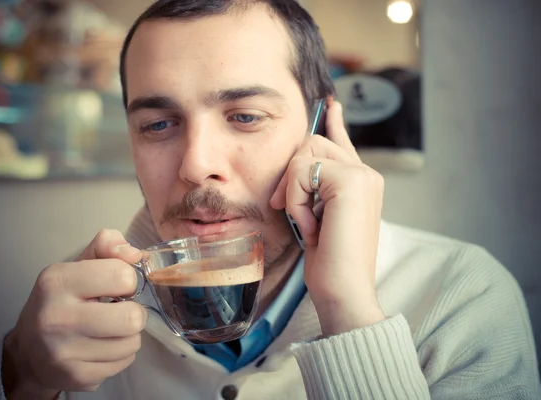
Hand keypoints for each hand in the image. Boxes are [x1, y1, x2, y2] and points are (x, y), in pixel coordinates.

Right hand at [3, 230, 146, 397]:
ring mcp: (64, 351)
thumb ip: (107, 245)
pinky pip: (124, 362)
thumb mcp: (78, 264)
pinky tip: (102, 347)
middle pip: (132, 317)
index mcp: (57, 280)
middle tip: (120, 310)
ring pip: (132, 342)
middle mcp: (56, 317)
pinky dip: (120, 355)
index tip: (116, 285)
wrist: (29, 349)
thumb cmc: (61, 300)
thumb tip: (136, 254)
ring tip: (109, 329)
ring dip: (128, 335)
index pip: (122, 275)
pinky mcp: (76, 376)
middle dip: (134, 312)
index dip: (128, 279)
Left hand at [270, 97, 385, 335]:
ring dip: (294, 191)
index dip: (334, 122)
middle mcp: (367, 173)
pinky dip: (296, 201)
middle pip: (312, 144)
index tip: (329, 103)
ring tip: (307, 222)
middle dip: (290, 175)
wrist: (344, 290)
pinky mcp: (351, 180)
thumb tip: (298, 167)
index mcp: (362, 181)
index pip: (342, 143)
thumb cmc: (330, 263)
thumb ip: (316, 190)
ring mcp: (362, 174)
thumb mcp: (319, 218)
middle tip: (284, 206)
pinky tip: (311, 225)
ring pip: (305, 155)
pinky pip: (302, 173)